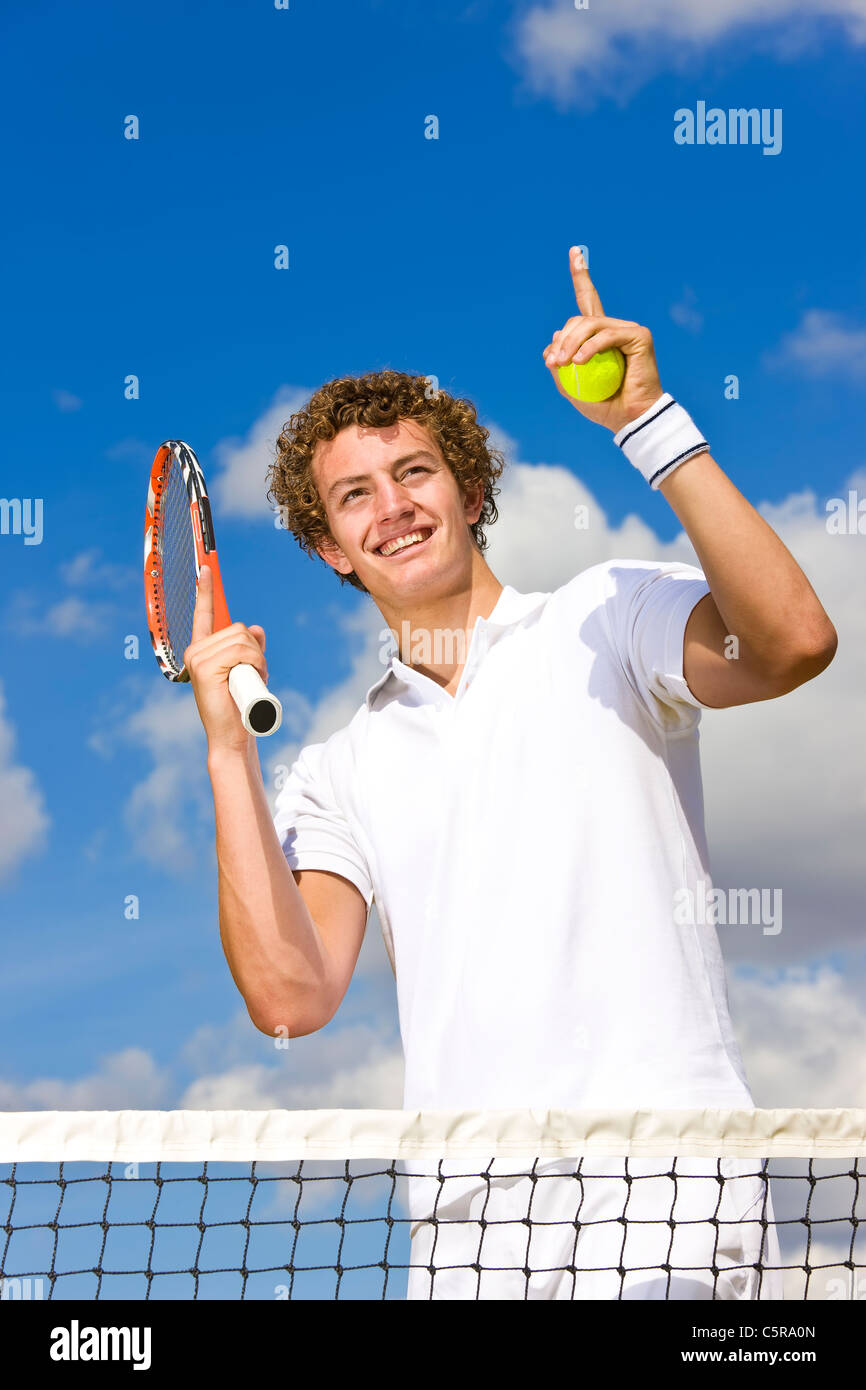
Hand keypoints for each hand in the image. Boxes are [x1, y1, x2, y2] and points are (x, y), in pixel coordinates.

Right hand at [183, 566, 267, 753]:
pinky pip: (240, 650)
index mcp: (203, 650)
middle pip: (238, 629)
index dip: (205, 591)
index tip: (206, 568)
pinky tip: (249, 679)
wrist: (233, 735)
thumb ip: (251, 648)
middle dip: (256, 652)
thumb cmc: (241, 706)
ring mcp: (197, 658)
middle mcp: (195, 651)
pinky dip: (254, 663)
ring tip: (252, 682)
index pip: (204, 615)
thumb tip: (255, 627)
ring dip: (257, 660)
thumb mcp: (249, 671)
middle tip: (255, 677)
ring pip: (242, 640)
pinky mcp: (203, 667)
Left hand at [543, 246, 664, 432]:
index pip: (588, 300)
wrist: (629, 419)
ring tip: (564, 363)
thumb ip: (560, 364)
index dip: (582, 275)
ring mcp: (628, 330)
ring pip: (590, 325)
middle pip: (580, 318)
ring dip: (571, 343)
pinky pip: (607, 336)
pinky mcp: (639, 336)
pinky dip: (590, 348)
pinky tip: (579, 361)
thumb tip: (553, 341)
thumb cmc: (603, 406)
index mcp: (599, 336)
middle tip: (553, 362)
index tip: (575, 252)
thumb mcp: (571, 386)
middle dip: (562, 338)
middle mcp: (614, 328)